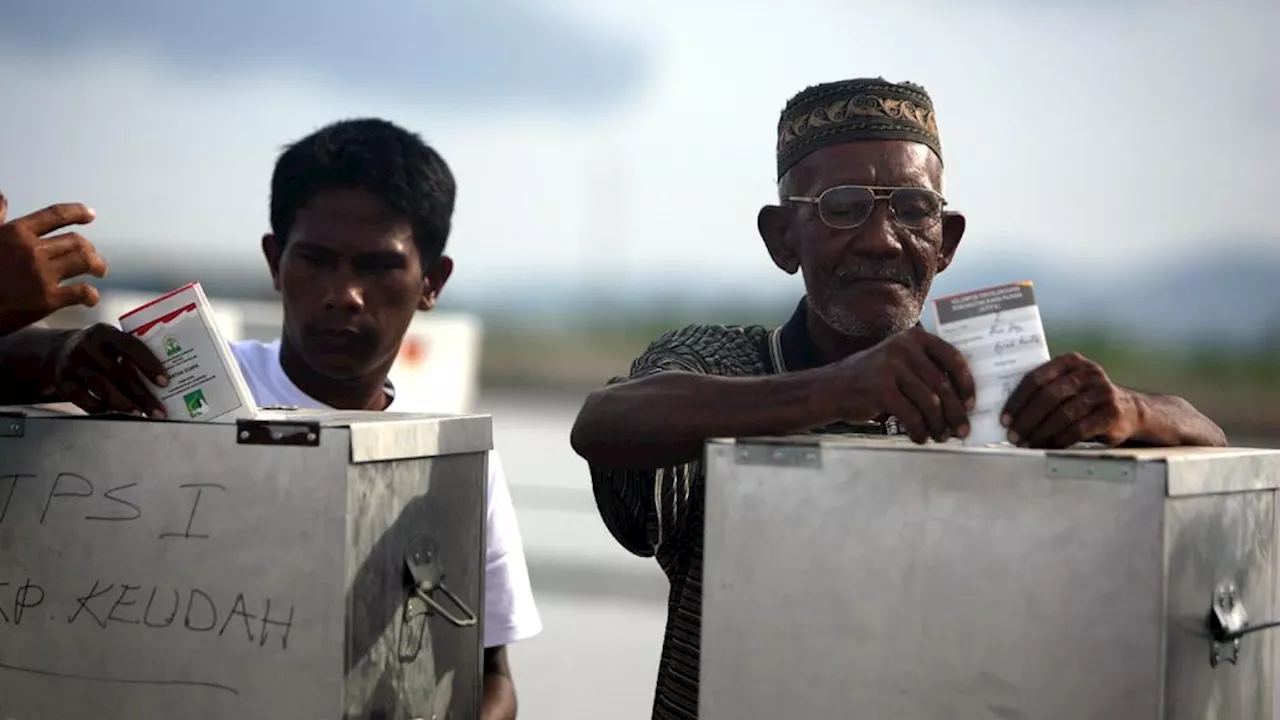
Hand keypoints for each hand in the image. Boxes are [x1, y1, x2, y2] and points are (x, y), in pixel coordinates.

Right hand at [0, 193, 107, 335]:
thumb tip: (2, 198)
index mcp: (17, 232)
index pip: (55, 215)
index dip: (76, 212)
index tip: (90, 215)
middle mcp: (33, 250)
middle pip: (76, 242)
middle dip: (88, 248)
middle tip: (91, 256)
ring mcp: (42, 274)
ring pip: (84, 262)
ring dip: (97, 266)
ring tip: (99, 271)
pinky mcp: (47, 298)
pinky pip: (80, 292)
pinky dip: (91, 295)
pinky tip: (91, 298)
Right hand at [49, 323, 169, 416]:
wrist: (57, 350)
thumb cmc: (98, 349)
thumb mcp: (111, 341)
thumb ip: (132, 353)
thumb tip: (165, 380)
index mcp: (104, 332)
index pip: (131, 346)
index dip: (149, 364)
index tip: (165, 382)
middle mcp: (86, 346)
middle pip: (118, 373)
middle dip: (142, 395)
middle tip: (159, 410)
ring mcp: (72, 364)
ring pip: (101, 387)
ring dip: (123, 404)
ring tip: (140, 413)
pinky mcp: (61, 382)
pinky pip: (83, 399)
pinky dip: (101, 408)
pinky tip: (115, 413)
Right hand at [836, 326, 976, 443]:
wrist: (832, 388)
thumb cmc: (870, 380)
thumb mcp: (898, 362)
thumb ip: (926, 370)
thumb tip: (961, 400)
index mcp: (913, 338)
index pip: (953, 358)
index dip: (967, 383)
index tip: (971, 404)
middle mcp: (904, 348)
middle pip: (943, 386)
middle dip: (956, 413)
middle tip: (961, 431)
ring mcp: (892, 368)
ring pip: (930, 403)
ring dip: (938, 426)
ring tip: (939, 437)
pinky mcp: (882, 390)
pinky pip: (912, 416)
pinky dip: (919, 431)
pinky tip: (919, 437)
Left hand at [1000, 352, 1138, 447]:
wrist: (1127, 409)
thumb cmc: (1084, 398)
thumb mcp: (1066, 385)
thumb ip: (1043, 389)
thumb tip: (1008, 412)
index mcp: (1070, 361)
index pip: (1036, 378)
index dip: (1017, 400)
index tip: (1004, 419)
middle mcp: (1088, 373)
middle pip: (1049, 396)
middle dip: (1027, 419)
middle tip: (1013, 436)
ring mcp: (1102, 392)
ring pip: (1063, 414)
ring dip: (1041, 433)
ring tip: (1028, 444)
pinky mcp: (1111, 413)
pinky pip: (1079, 429)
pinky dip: (1060, 439)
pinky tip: (1049, 446)